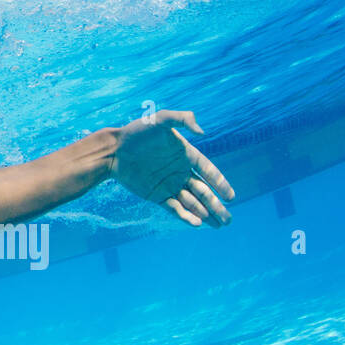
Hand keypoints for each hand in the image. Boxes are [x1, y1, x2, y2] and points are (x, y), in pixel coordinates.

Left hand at [110, 110, 234, 226]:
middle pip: (204, 192)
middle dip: (217, 206)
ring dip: (206, 214)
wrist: (113, 150)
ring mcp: (169, 185)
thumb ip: (181, 119)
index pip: (209, 171)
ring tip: (219, 225)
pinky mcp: (157, 195)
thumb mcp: (159, 119)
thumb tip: (202, 131)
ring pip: (192, 202)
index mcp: (186, 155)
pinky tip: (197, 223)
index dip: (220, 184)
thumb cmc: (137, 132)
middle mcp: (181, 172)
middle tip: (228, 219)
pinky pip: (174, 208)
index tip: (230, 196)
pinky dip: (186, 216)